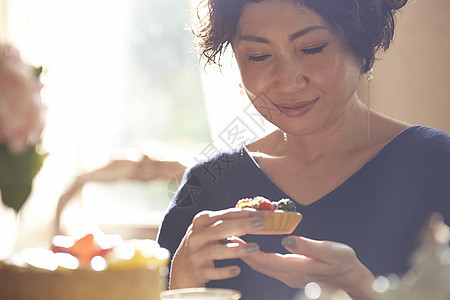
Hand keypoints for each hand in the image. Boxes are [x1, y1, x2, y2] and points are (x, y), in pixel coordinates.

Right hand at [169, 208, 264, 288]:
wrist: (181, 270)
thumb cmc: (200, 246)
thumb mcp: (208, 230)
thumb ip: (226, 223)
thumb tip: (253, 217)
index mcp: (201, 222)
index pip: (224, 215)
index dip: (242, 214)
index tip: (259, 214)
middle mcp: (196, 236)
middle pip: (220, 229)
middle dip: (242, 225)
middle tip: (261, 224)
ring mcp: (196, 254)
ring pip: (216, 250)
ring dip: (237, 249)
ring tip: (255, 248)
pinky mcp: (197, 271)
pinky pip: (212, 271)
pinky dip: (224, 271)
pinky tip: (237, 270)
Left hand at [241, 236, 375, 299]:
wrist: (352, 279)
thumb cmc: (343, 263)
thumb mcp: (330, 252)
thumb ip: (308, 247)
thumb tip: (286, 240)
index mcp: (295, 269)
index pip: (264, 260)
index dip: (247, 250)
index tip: (234, 238)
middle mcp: (288, 275)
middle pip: (259, 265)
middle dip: (242, 252)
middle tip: (228, 236)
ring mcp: (289, 276)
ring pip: (262, 266)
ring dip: (248, 254)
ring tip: (236, 240)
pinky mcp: (292, 273)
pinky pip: (269, 265)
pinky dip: (258, 256)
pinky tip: (254, 248)